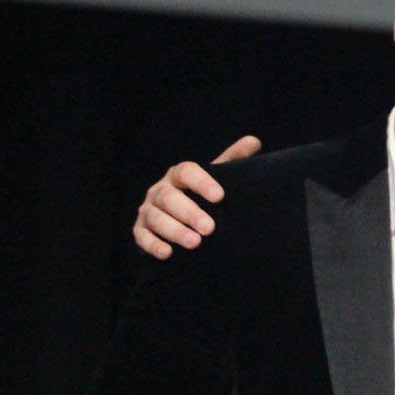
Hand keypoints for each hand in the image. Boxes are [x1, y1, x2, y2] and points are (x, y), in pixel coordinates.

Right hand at [133, 135, 262, 257]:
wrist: (178, 216)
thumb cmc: (201, 194)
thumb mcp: (216, 176)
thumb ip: (232, 160)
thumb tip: (254, 141)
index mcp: (178, 175)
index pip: (186, 172)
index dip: (201, 183)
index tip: (220, 196)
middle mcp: (160, 190)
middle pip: (169, 197)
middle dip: (189, 213)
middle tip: (210, 228)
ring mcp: (148, 210)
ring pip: (156, 218)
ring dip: (174, 231)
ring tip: (195, 243)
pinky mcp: (140, 230)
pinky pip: (141, 237)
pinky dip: (153, 245)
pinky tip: (167, 253)